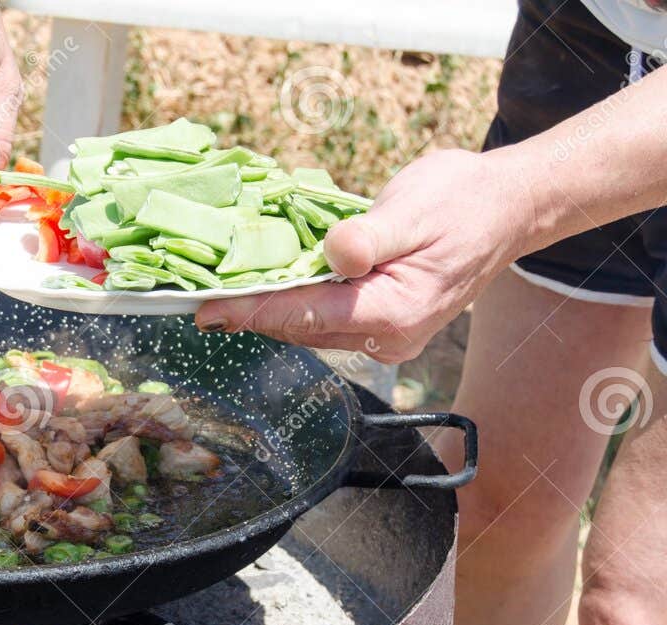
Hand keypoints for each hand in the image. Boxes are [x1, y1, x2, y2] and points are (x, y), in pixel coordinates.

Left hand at [193, 150, 529, 363]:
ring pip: (308, 328)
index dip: (251, 310)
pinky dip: (295, 303)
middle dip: (251, 311)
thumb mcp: (414, 207)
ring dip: (270, 309)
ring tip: (222, 293)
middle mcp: (388, 338)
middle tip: (198, 297)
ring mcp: (386, 339)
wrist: (510, 208)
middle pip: (299, 327)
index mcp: (393, 312)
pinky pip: (324, 320)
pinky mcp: (382, 328)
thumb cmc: (465, 200)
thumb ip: (369, 236)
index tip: (205, 309)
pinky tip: (269, 286)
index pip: (304, 314)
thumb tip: (334, 253)